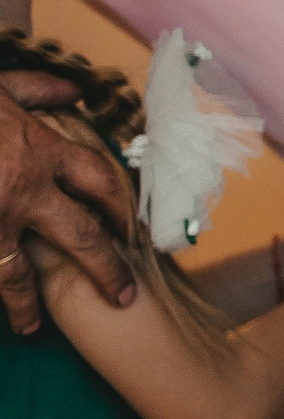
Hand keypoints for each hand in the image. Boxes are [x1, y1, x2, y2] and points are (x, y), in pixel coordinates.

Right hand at [0, 73, 132, 334]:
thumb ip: (39, 91)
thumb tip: (76, 92)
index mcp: (42, 152)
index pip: (100, 183)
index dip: (121, 207)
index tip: (130, 231)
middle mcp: (24, 193)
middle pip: (81, 239)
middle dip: (106, 271)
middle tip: (122, 297)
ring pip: (17, 275)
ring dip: (26, 305)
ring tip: (31, 327)